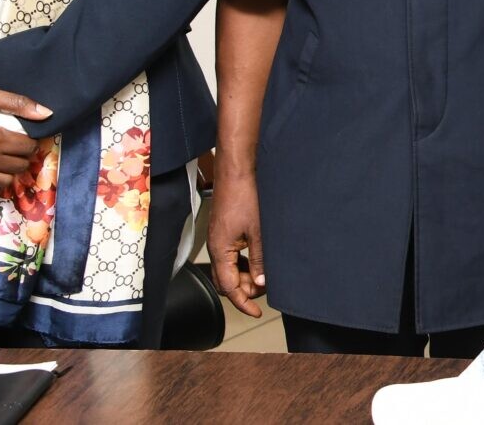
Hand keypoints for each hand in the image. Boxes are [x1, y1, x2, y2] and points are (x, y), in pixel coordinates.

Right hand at [0, 87, 48, 195]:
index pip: (28, 147)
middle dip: (22, 157)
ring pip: (5, 181)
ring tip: (3, 161)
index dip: (31, 143)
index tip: (25, 139)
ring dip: (9, 171)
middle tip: (16, 150)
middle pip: (19, 165)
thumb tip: (47, 113)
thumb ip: (18, 103)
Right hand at [206, 167, 267, 317]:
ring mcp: (219, 240)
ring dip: (246, 276)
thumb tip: (263, 282)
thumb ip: (260, 259)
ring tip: (266, 275)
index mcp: (220, 251)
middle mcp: (216, 248)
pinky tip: (259, 260)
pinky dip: (244, 264)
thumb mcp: (259, 232)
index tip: (256, 312)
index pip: (229, 287)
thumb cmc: (244, 196)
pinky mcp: (224, 232)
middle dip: (246, 290)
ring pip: (230, 269)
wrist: (236, 172)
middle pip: (227, 281)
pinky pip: (231, 257)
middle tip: (267, 289)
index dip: (243, 303)